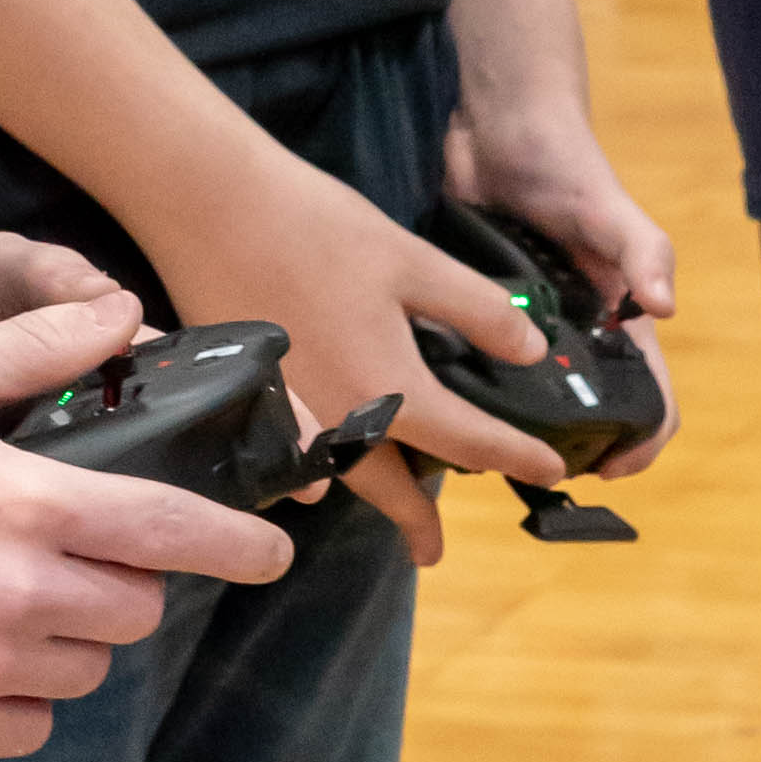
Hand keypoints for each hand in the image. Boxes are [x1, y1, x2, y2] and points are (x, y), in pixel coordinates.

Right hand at [0, 296, 292, 757]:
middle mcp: (13, 594)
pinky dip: (18, 698)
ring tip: (3, 598)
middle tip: (70, 556)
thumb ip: (34, 348)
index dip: (237, 545)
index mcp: (23, 504)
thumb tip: (124, 314)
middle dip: (123, 582)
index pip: (169, 530)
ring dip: (69, 638)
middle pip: (135, 610)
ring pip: (85, 670)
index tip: (272, 554)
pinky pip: (28, 727)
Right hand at [147, 125, 563, 571]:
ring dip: (371, 494)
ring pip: (342, 474)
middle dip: (414, 522)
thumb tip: (531, 351)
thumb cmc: (317, 229)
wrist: (210, 209)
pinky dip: (328, 464)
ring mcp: (288, 415)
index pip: (468, 442)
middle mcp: (337, 421)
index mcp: (388, 391)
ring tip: (392, 504)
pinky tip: (333, 449)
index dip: (516, 457)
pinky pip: (303, 452)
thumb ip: (478, 311)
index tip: (550, 472)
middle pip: (387, 488)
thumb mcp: (415, 262)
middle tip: (432, 553)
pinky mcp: (254, 397)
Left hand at [445, 100, 680, 480]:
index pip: (648, 393)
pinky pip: (474, 366)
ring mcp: (526, 325)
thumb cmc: (566, 160)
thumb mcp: (608, 207)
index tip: (609, 470)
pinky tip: (438, 414)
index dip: (642, 438)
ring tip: (485, 459)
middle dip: (574, 449)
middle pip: (585, 408)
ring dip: (516, 430)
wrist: (496, 123)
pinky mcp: (477, 313)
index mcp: (619, 314)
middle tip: (538, 478)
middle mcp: (575, 328)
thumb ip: (642, 251)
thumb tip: (665, 310)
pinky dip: (466, 393)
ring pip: (527, 397)